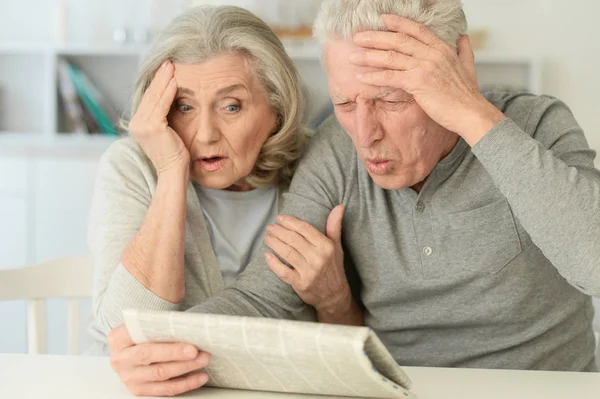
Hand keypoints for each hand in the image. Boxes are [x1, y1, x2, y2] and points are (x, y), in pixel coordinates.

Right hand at [108, 325, 209, 396]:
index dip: (170, 348)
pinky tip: (200, 377)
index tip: (192, 346)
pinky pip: (165, 390)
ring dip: (186, 369)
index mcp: (118, 339)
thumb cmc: (142, 330)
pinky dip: (185, 384)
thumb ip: (159, 322)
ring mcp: (128, 377)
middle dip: (180, 357)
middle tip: (201, 353)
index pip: (145, 344)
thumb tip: (188, 325)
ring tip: (204, 361)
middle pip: (153, 361)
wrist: (131, 343)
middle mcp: (120, 360)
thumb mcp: (144, 322)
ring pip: (161, 376)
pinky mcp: (138, 389)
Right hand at [129, 60, 189, 175]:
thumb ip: (164, 117)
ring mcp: (142, 125)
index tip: (166, 69)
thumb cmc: (175, 155)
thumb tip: (171, 99)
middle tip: (169, 62)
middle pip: (150, 95)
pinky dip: (168, 92)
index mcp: (138, 125)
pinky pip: (162, 105)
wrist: (174, 172)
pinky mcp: (152, 127)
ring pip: (155, 97)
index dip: (157, 83)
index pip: (149, 99)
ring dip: (164, 80)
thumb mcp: (167, 132)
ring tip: (172, 66)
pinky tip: (175, 81)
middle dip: (160, 77)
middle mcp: (136, 124)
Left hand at [264, 205, 353, 314]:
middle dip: (279, 231)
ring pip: (287, 253)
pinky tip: (267, 255)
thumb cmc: (333, 267)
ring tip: (267, 237)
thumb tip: (339, 206)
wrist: (334, 296)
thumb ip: (334, 226)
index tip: (280, 218)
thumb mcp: (337, 246)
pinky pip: (283, 272)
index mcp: (326, 246)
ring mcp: (309, 272)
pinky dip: (274, 263)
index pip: (305, 229)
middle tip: (270, 227)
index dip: (291, 222)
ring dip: (274, 243)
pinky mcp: (300, 284)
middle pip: (294, 240)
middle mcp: (318, 258)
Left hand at [350, 14, 504, 145]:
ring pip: (391, 57)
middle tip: (358, 37)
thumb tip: (463, 39)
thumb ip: (464, 50)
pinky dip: (374, 76)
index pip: (417, 30)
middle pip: (399, 40)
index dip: (399, 23)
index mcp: (442, 49)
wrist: (470, 113)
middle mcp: (432, 54)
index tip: (383, 19)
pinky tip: (362, 76)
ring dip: (369, 56)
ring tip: (353, 56)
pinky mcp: (418, 83)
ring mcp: (424, 67)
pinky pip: (390, 77)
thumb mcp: (469, 66)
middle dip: (376, 37)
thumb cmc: (468, 95)